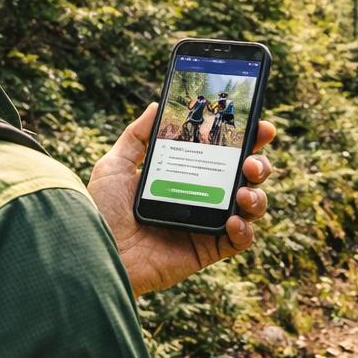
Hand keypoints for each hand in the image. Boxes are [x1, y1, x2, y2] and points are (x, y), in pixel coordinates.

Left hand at [89, 103, 274, 296]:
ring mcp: (208, 223)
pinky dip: (244, 230)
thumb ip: (136, 136)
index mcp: (187, 173)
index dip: (248, 139)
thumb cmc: (102, 211)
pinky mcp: (207, 250)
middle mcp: (203, 196)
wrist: (96, 252)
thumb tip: (156, 105)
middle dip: (259, 165)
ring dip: (257, 197)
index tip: (260, 127)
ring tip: (242, 193)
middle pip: (246, 177)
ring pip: (251, 207)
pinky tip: (232, 220)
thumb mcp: (114, 166)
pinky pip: (239, 241)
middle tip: (251, 162)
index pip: (225, 153)